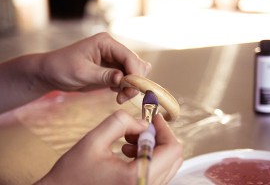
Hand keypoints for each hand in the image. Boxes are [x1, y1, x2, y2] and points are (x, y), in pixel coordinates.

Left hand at [0, 33, 150, 111]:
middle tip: (124, 96)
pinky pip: (127, 79)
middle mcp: (113, 49)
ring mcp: (113, 60)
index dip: (135, 72)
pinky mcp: (112, 70)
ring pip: (133, 73)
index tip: (134, 89)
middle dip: (134, 81)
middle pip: (135, 64)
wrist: (51, 74)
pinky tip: (116, 95)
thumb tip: (123, 79)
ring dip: (131, 86)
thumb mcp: (82, 72)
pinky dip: (126, 88)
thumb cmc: (62, 68)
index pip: (128, 56)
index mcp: (106, 43)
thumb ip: (104, 76)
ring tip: (120, 98)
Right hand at [34, 110, 182, 184]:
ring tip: (128, 140)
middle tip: (138, 127)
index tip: (152, 116)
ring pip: (166, 164)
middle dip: (158, 136)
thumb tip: (143, 122)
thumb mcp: (94, 140)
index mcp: (138, 178)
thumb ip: (121, 122)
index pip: (172, 149)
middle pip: (173, 157)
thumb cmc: (72, 174)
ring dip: (152, 146)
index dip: (164, 127)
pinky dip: (147, 157)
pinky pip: (156, 172)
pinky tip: (127, 151)